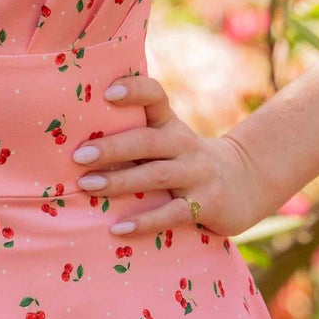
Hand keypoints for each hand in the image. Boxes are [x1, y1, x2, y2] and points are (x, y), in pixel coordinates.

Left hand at [71, 74, 271, 237]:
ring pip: (156, 176)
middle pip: (147, 141)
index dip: (134, 90)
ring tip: (87, 186)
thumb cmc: (187, 159)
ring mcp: (197, 174)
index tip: (107, 93)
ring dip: (120, 182)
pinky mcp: (205, 205)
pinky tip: (118, 228)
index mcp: (170, 124)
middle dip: (112, 148)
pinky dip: (144, 222)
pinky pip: (171, 214)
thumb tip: (74, 135)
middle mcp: (184, 144)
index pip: (155, 96)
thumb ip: (135, 133)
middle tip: (78, 156)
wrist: (244, 183)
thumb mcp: (169, 138)